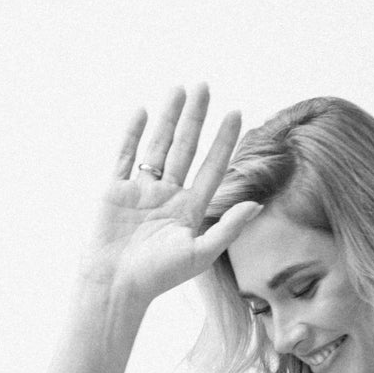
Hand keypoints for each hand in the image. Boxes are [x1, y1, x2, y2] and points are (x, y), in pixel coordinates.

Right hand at [79, 82, 262, 306]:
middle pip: (185, 148)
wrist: (117, 285)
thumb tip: (258, 205)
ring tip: (180, 89)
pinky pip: (125, 155)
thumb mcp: (201, 253)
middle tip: (205, 86)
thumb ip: (229, 227)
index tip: (236, 113)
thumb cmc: (160, 276)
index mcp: (190, 210)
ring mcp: (141, 191)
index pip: (212, 167)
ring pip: (158, 146)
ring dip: (168, 117)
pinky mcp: (115, 190)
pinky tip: (142, 111)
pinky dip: (132, 133)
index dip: (224, 141)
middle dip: (195, 118)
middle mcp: (168, 196)